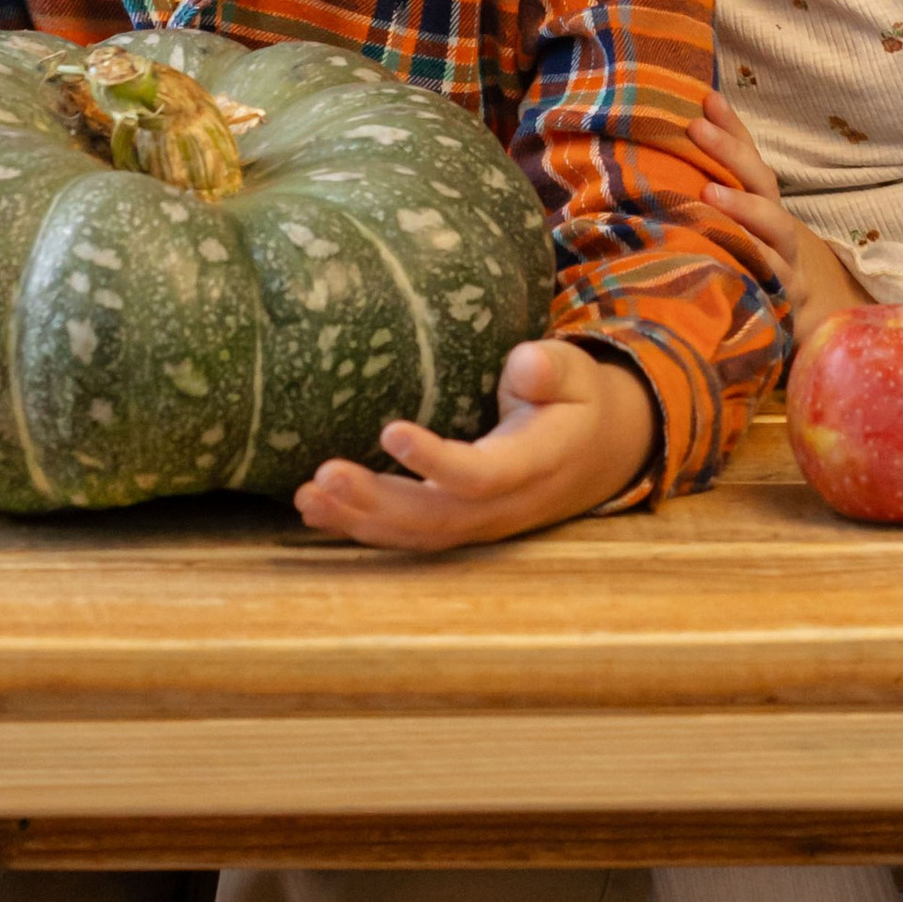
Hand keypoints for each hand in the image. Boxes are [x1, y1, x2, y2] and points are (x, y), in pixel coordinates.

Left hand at [292, 334, 656, 551]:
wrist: (596, 455)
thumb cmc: (575, 402)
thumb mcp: (577, 375)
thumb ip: (553, 369)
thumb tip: (526, 364)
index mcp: (535, 465)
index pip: (481, 475)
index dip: (436, 460)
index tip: (390, 429)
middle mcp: (504, 505)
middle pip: (435, 515)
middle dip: (376, 500)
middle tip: (324, 476)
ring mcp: (480, 523)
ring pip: (416, 534)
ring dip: (358, 520)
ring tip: (306, 498)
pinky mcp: (459, 526)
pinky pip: (409, 536)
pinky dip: (362, 528)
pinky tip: (317, 513)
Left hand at [688, 100, 873, 347]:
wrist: (771, 335)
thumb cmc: (732, 279)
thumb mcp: (713, 237)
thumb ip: (692, 203)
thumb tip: (645, 161)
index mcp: (759, 209)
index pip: (748, 159)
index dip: (733, 128)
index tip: (707, 98)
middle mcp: (776, 232)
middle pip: (764, 185)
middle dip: (732, 154)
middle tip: (697, 129)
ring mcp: (784, 266)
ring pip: (776, 232)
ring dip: (745, 209)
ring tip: (709, 193)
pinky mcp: (781, 303)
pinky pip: (772, 281)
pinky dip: (753, 266)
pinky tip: (726, 258)